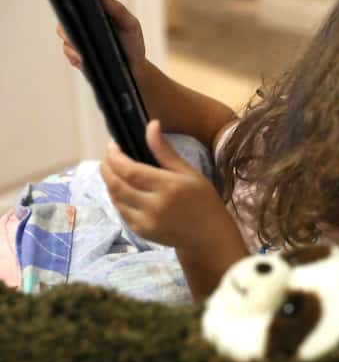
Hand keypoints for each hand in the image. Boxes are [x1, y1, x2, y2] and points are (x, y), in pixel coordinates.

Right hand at [56, 0, 145, 73]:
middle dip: (68, 27)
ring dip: (73, 44)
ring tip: (83, 50)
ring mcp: (79, 41)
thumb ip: (118, 10)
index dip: (71, 5)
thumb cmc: (133, 43)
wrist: (135, 69)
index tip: (75, 10)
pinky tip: (84, 59)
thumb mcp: (130, 25)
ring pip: (65, 39)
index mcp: (94, 14)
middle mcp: (83, 26)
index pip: (75, 4)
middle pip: (65, 21)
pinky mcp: (78, 57)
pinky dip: (76, 57)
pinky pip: (69, 55)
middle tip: (78, 33)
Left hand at [100, 120, 238, 252]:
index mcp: (168, 187)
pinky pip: (121, 211)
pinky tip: (122, 188)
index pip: (130, 170)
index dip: (115, 156)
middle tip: (109, 156)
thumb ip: (165, 151)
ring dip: (109, 181)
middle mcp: (154, 206)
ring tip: (113, 169)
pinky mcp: (140, 232)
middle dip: (107, 167)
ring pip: (115, 198)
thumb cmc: (203, 200)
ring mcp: (145, 221)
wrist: (208, 237)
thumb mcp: (189, 172)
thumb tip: (151, 125)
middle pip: (117, 184)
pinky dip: (117, 197)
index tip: (113, 145)